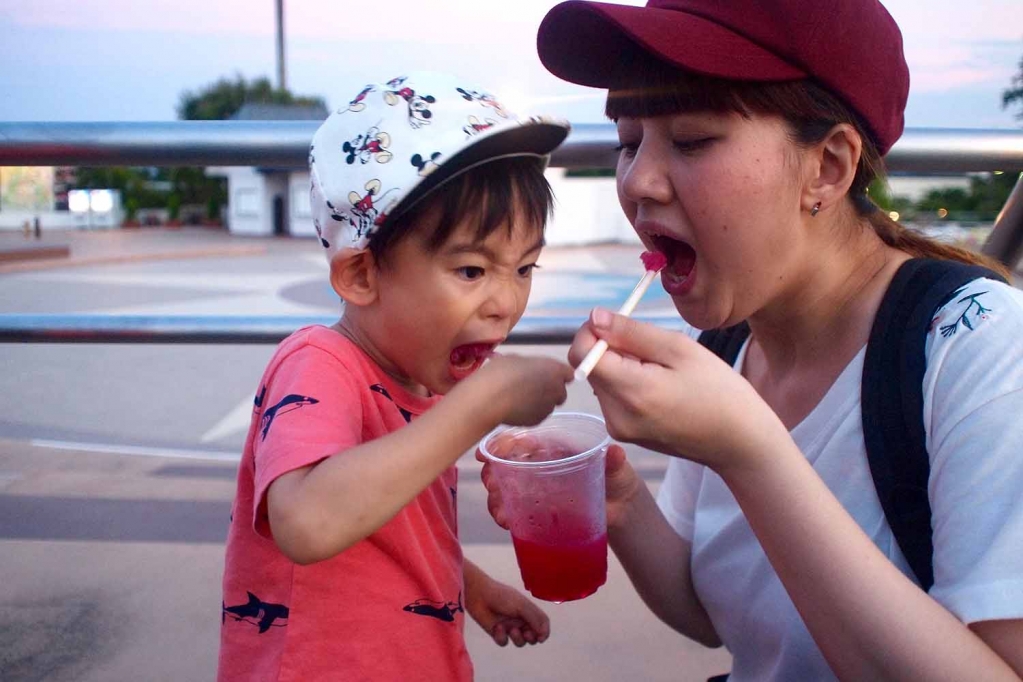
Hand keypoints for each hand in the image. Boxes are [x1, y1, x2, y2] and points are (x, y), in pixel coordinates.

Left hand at [465, 573, 549, 646]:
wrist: (479, 595)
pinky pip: (504, 642)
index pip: (542, 623)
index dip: (544, 631)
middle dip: (531, 638)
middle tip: (526, 634)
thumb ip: (534, 619)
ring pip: (520, 642)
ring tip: (511, 630)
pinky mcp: (497, 633)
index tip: (541, 638)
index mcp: (528, 611)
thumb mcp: (521, 605)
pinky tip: (497, 628)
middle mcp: (520, 620)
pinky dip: (502, 637)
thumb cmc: (502, 597)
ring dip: (518, 639)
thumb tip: (543, 634)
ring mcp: (509, 627)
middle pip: (533, 636)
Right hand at [474, 354, 571, 426]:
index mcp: (555, 370)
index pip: (568, 373)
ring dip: (540, 401)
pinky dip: (531, 412)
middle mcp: (557, 389)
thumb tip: (531, 371)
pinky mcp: (538, 421)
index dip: (558, 374)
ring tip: (520, 398)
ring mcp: (548, 407)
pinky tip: (516, 408)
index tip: (547, 374)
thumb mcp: (518, 359)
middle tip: (532, 387)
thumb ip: (533, 366)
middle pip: (561, 391)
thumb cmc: (502, 371)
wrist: (491, 397)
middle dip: (551, 390)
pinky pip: (538, 414)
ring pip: (549, 404)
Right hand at [479, 443, 639, 532]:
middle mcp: (541, 465)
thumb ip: (614, 460)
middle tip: (491, 484)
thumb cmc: (618, 479)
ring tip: (500, 511)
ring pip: (506, 487)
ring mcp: (537, 488)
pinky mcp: (538, 509)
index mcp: (556, 447)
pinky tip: (505, 522)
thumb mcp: (617, 467)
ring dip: (496, 496)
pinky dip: (505, 513)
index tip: (489, 452)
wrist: (622, 510)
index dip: (504, 443)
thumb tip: (615, 453)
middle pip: (508, 463)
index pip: (525, 440)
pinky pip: (515, 508)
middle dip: (493, 471)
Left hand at [568, 308, 785, 471]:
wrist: (738, 441)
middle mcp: (616, 416)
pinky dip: (628, 383)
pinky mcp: (624, 434)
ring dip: (621, 366)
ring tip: (662, 371)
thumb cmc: (719, 391)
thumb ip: (631, 332)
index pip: (581, 354)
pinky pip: (613, 397)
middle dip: (612, 349)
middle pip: (590, 367)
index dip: (592, 331)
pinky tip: (659, 388)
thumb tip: (594, 317)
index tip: (618, 324)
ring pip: (601, 380)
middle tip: (654, 351)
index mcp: (632, 392)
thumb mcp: (679, 349)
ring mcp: (619, 429)